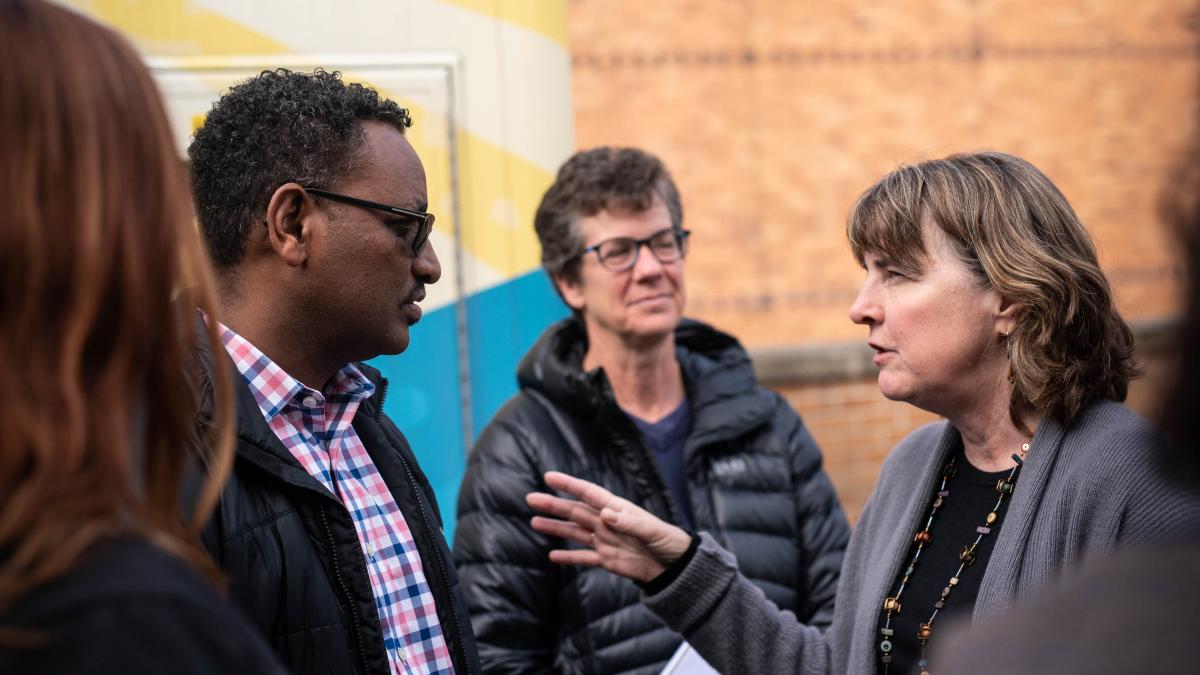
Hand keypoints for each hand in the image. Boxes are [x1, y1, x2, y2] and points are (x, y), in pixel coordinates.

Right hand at [526, 471, 691, 582]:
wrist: (676, 567)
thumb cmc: (668, 542)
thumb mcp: (651, 531)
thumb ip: (629, 523)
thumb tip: (606, 514)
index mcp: (617, 509)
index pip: (589, 493)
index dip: (569, 485)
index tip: (549, 477)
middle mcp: (607, 522)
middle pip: (575, 511)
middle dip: (553, 505)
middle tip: (531, 498)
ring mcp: (606, 541)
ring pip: (575, 532)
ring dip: (556, 527)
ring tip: (534, 522)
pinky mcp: (607, 560)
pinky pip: (583, 557)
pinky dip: (568, 557)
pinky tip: (552, 555)